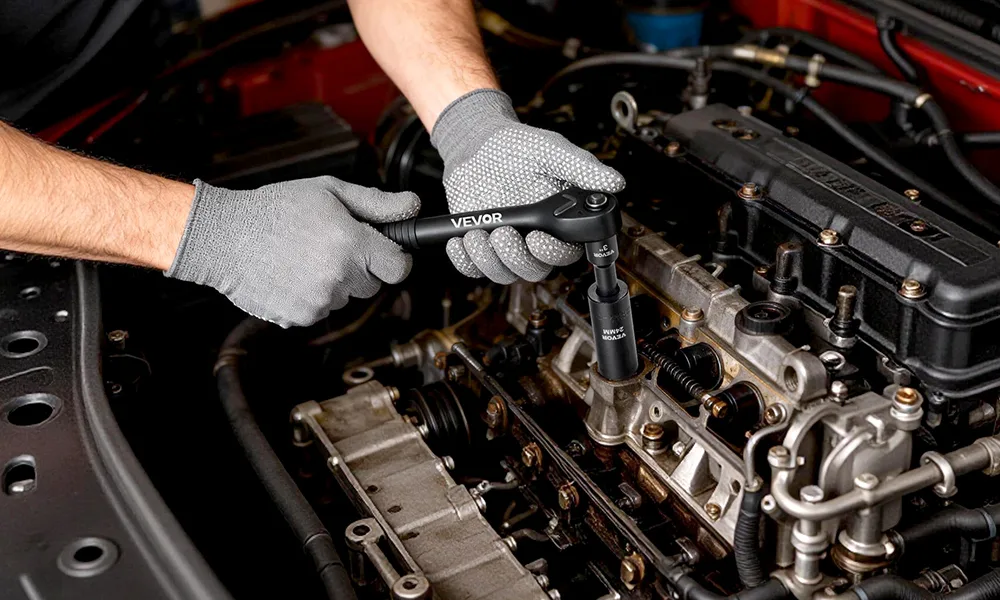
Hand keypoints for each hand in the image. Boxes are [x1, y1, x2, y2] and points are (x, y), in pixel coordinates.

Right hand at [166, 177, 419, 326]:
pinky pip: (321, 310)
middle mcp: (338, 276)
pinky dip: (312, 296)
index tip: (386, 252)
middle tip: (332, 245)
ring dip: (335, 282)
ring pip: (346, 298)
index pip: (399, 268)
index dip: (395, 258)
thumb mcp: (329, 192)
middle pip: (372, 284)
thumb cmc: (274, 209)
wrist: (224, 237)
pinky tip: (292, 273)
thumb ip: (376, 204)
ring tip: (305, 256)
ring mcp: (319, 301)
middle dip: (361, 267)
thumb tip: (411, 206)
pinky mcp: (300, 317)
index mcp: (350, 244)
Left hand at [431, 89, 624, 283]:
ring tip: (478, 235)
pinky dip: (464, 261)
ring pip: (503, 273)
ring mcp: (506, 247)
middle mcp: (534, 240)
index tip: (536, 237)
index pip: (564, 253)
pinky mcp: (480, 247)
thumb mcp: (553, 152)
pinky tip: (460, 241)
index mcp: (558, 224)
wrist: (479, 143)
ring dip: (489, 260)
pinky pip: (473, 269)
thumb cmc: (520, 147)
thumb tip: (614, 182)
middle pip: (533, 270)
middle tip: (503, 234)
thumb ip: (583, 168)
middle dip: (516, 257)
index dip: (551, 252)